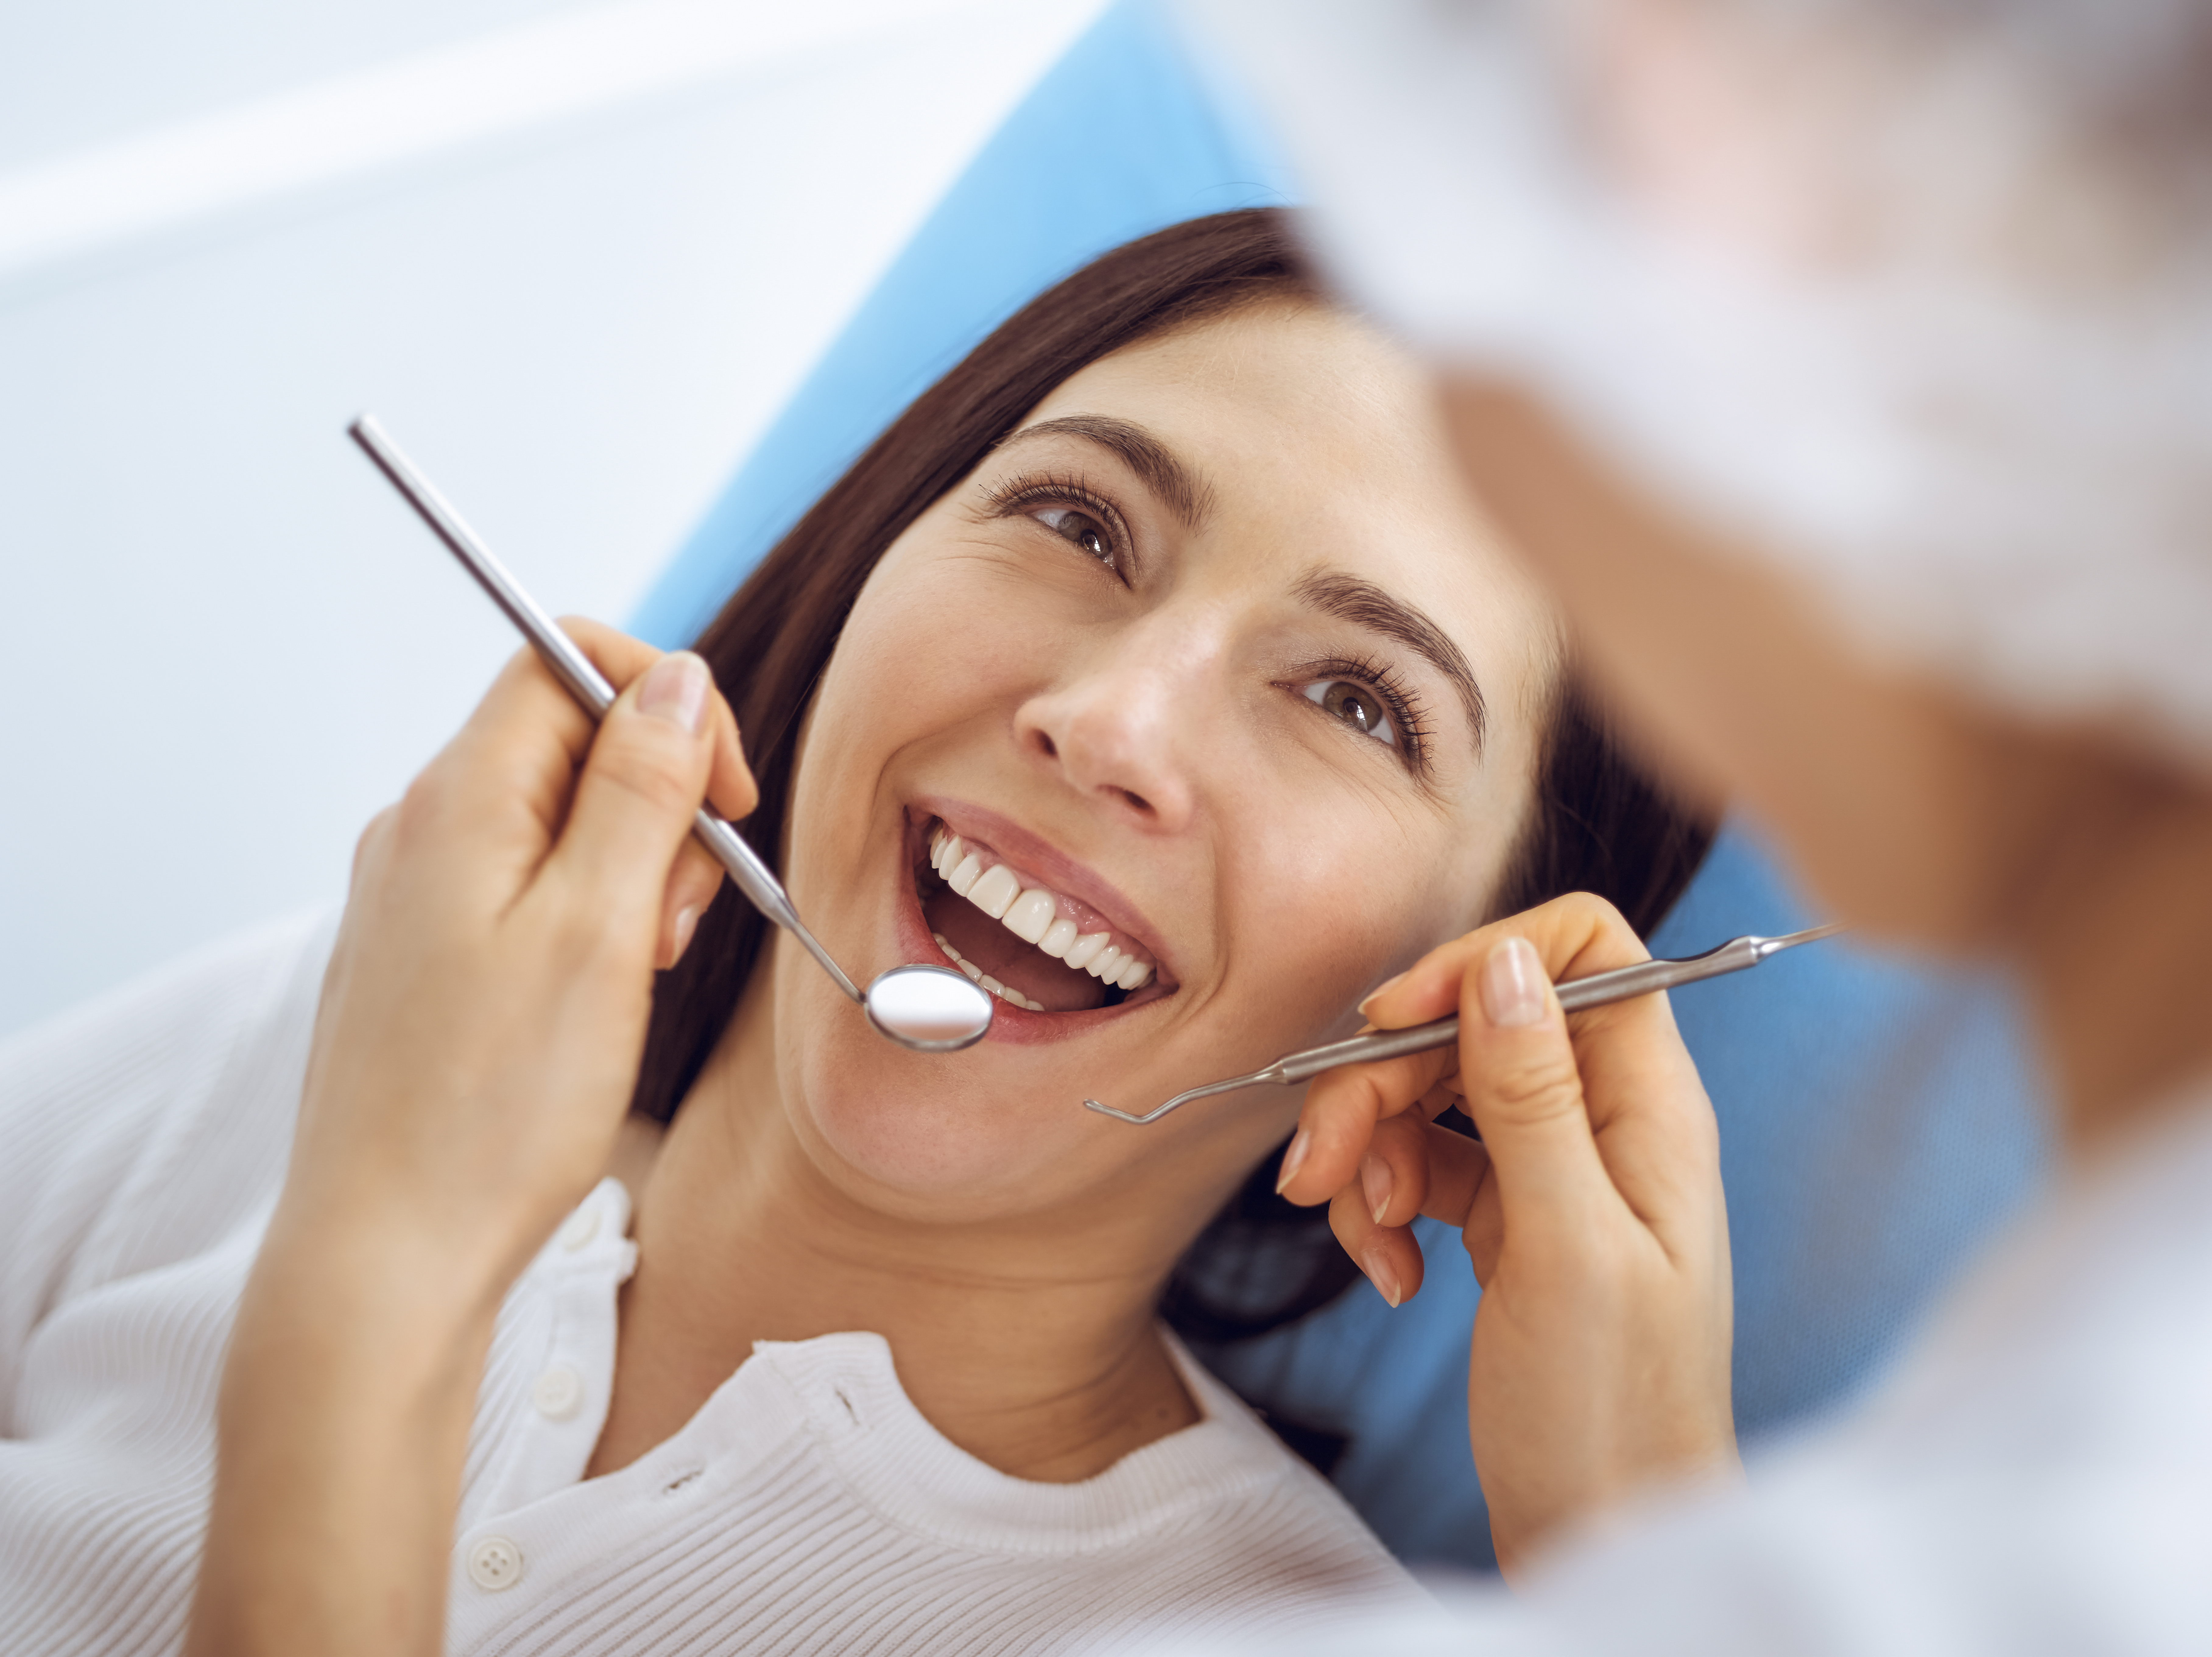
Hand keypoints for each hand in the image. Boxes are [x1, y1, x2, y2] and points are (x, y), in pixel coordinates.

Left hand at [192, 622, 752, 1656]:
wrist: (387, 1259)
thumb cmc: (490, 1114)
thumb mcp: (601, 930)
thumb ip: (643, 788)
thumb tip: (674, 680)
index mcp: (458, 802)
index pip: (567, 664)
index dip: (667, 707)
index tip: (725, 798)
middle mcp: (421, 830)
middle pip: (571, 744)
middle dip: (657, 811)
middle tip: (673, 923)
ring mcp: (416, 896)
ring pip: (559, 824)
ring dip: (629, 878)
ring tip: (636, 976)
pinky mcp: (425, 957)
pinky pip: (528, 893)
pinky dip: (587, 928)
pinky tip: (593, 1006)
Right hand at [1275, 893, 1737, 1576]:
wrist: (1603, 1533)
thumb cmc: (1612, 1411)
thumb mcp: (1570, 1246)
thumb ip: (1534, 1098)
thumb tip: (1507, 962)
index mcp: (1650, 1107)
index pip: (1579, 954)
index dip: (1478, 963)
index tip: (1390, 1024)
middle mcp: (1605, 1120)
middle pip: (1473, 1024)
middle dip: (1381, 1083)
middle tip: (1322, 1167)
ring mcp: (1552, 1169)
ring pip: (1432, 1095)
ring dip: (1371, 1153)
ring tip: (1365, 1238)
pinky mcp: (1506, 1219)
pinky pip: (1422, 1169)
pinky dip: (1386, 1210)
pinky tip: (1391, 1275)